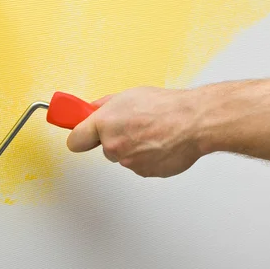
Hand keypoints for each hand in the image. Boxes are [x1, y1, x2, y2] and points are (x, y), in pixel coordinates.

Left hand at [66, 86, 204, 177]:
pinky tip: (160, 142)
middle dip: (115, 139)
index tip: (78, 135)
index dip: (79, 137)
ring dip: (134, 148)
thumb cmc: (166, 107)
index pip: (76, 140)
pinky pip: (141, 165)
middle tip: (133, 126)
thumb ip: (106, 106)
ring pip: (124, 157)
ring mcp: (129, 162)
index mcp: (105, 124)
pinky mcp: (145, 172)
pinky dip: (148, 157)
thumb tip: (93, 109)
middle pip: (104, 148)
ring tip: (152, 132)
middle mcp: (113, 145)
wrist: (193, 122)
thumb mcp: (129, 95)